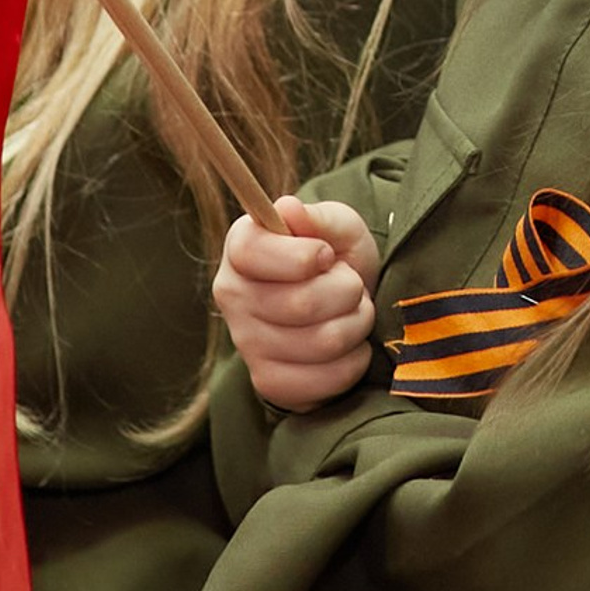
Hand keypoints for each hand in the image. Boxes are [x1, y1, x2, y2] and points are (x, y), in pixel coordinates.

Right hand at [213, 194, 379, 409]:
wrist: (342, 306)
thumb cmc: (336, 259)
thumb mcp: (338, 227)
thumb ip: (319, 217)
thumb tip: (288, 208)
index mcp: (241, 250)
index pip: (254, 253)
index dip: (302, 255)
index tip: (326, 255)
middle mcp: (233, 297)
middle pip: (301, 303)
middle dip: (347, 290)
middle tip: (350, 285)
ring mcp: (247, 345)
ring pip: (322, 342)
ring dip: (356, 324)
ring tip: (352, 312)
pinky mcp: (269, 382)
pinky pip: (326, 378)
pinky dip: (353, 360)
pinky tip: (348, 345)